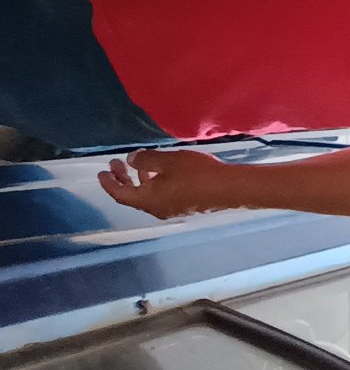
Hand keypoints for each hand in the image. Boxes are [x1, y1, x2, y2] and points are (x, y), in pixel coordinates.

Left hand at [98, 149, 236, 218]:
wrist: (228, 188)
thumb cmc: (196, 173)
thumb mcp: (168, 161)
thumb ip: (145, 160)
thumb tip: (131, 160)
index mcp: (147, 199)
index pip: (120, 194)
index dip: (109, 183)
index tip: (101, 171)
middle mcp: (156, 209)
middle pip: (132, 196)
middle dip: (122, 179)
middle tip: (116, 163)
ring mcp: (171, 209)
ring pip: (147, 196)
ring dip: (139, 181)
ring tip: (139, 165)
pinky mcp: (184, 206)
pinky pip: (160, 196)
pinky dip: (153, 184)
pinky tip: (162, 173)